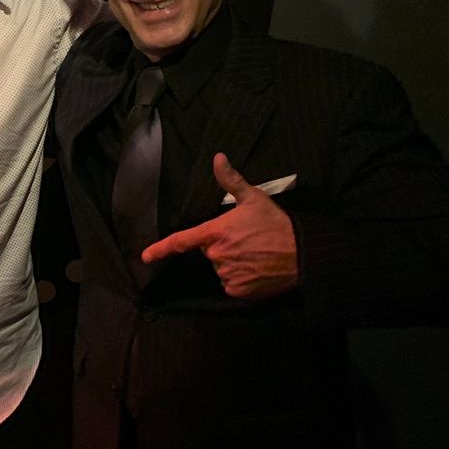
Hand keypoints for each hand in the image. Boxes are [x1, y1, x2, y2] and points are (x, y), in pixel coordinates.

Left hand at [141, 153, 297, 298]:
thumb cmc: (276, 223)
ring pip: (221, 268)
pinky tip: (256, 268)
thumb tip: (217, 157)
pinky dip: (240, 278)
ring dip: (232, 262)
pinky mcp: (238, 291)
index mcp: (216, 232)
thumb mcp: (254, 198)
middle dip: (222, 246)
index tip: (146, 257)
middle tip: (246, 239)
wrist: (302, 253)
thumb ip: (231, 180)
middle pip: (209, 252)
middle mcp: (218, 255)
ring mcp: (227, 275)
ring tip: (254, 253)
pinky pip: (231, 284)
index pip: (182, 240)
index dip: (161, 249)